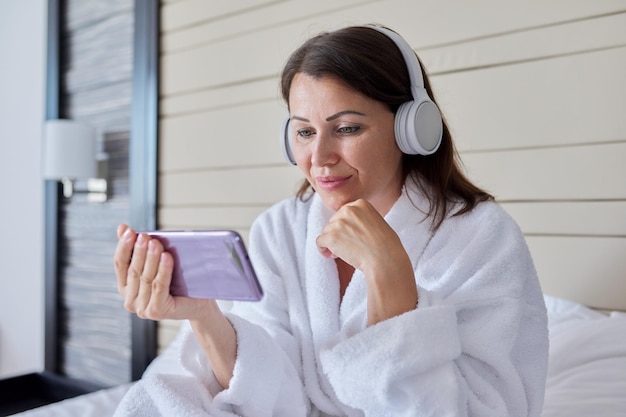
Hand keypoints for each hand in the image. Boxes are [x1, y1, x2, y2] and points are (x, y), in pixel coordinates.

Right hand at [113, 224, 236, 387]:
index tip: (130, 231)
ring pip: (146, 278)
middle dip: (139, 251)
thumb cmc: (178, 280)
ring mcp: (142, 308)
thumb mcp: (158, 261)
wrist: (200, 302)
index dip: (124, 246)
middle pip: (133, 270)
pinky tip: (167, 257)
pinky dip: (163, 270)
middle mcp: (130, 300)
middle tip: (144, 236)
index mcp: (126, 287)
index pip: (119, 264)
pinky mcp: (157, 311)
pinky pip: (159, 286)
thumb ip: (141, 247)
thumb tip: (122, 228)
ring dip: (151, 259)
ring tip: (155, 243)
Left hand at [316, 200, 417, 323]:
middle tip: (347, 246)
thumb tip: (348, 226)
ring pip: (326, 231)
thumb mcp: (377, 223)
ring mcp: (339, 223)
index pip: (344, 213)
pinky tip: (330, 255)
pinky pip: (319, 241)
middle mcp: (348, 210)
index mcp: (361, 204)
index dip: (345, 226)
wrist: (385, 261)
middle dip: (337, 233)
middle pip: (333, 221)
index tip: (350, 236)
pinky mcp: (331, 236)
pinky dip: (322, 249)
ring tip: (342, 253)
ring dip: (331, 242)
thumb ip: (362, 219)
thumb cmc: (386, 247)